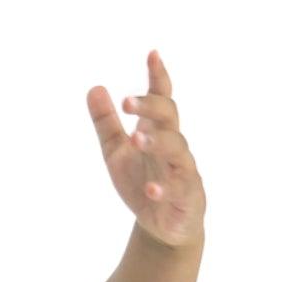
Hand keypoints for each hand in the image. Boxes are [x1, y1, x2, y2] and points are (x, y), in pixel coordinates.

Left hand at [86, 50, 204, 249]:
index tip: (152, 54)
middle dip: (151, 107)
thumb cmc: (143, 182)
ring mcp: (183, 170)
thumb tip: (94, 88)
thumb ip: (106, 124)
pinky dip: (165, 189)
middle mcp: (173, 145)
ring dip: (157, 142)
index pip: (162, 98)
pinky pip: (179, 189)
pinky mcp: (188, 196)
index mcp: (157, 131)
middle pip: (169, 117)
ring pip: (177, 149)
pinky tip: (152, 189)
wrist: (163, 226)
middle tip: (126, 101)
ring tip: (135, 139)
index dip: (158, 77)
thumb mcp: (116, 153)